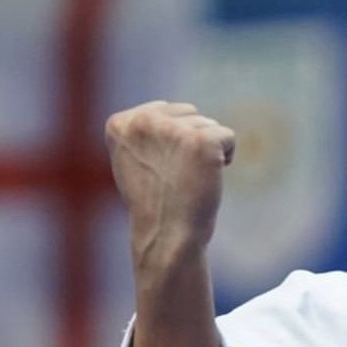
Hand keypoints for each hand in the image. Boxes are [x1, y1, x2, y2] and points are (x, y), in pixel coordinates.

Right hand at [105, 100, 235, 264]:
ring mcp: (173, 130)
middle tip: (177, 176)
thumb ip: (145, 132)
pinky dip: (225, 158)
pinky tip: (208, 178)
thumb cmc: (154, 203)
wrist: (166, 236)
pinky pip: (228, 136)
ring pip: (208, 125)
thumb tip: (168, 111)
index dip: (172, 142)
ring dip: (207, 152)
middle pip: (188, 113)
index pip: (165, 110)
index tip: (160, 170)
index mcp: (119, 124)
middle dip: (190, 141)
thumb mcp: (133, 161)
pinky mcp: (202, 141)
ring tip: (189, 179)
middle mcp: (143, 121)